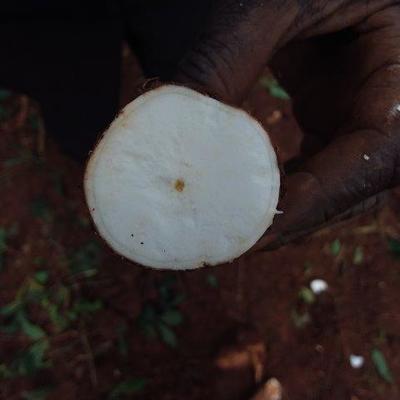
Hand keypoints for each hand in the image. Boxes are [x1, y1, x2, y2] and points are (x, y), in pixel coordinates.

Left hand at [174, 0, 399, 248]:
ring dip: (290, 206)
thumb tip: (169, 134)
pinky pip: (321, 162)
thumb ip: (223, 62)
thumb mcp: (267, 2)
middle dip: (300, 214)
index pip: (379, 152)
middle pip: (360, 180)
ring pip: (339, 179)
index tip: (258, 233)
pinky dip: (287, 184)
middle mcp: (394, 94)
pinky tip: (252, 191)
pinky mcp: (338, 109)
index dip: (318, 200)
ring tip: (236, 223)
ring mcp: (366, 105)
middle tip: (237, 238)